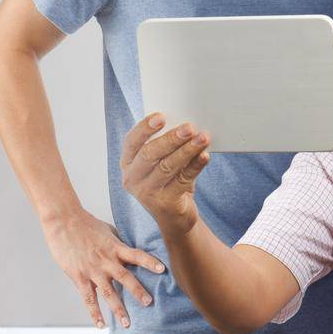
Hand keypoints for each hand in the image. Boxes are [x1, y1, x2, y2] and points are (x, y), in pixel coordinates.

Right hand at [41, 208, 165, 329]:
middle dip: (138, 292)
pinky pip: (89, 298)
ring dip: (118, 309)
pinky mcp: (79, 277)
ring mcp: (93, 270)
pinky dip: (95, 313)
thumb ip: (116, 244)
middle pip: (126, 278)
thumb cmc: (84, 223)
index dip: (150, 262)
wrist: (63, 220)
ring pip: (109, 293)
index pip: (137, 254)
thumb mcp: (106, 231)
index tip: (162, 270)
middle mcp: (106, 260)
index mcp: (115, 247)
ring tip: (127, 323)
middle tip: (149, 303)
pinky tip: (101, 324)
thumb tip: (126, 253)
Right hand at [121, 112, 211, 236]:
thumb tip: (185, 125)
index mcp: (128, 162)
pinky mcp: (164, 204)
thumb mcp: (161, 162)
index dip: (144, 128)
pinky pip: (182, 180)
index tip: (161, 116)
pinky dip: (195, 166)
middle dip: (171, 139)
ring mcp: (146, 193)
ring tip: (203, 138)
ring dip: (187, 150)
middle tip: (189, 127)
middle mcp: (132, 178)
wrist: (175, 217)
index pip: (131, 141)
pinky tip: (204, 156)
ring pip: (167, 166)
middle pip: (150, 154)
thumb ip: (166, 145)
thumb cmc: (168, 180)